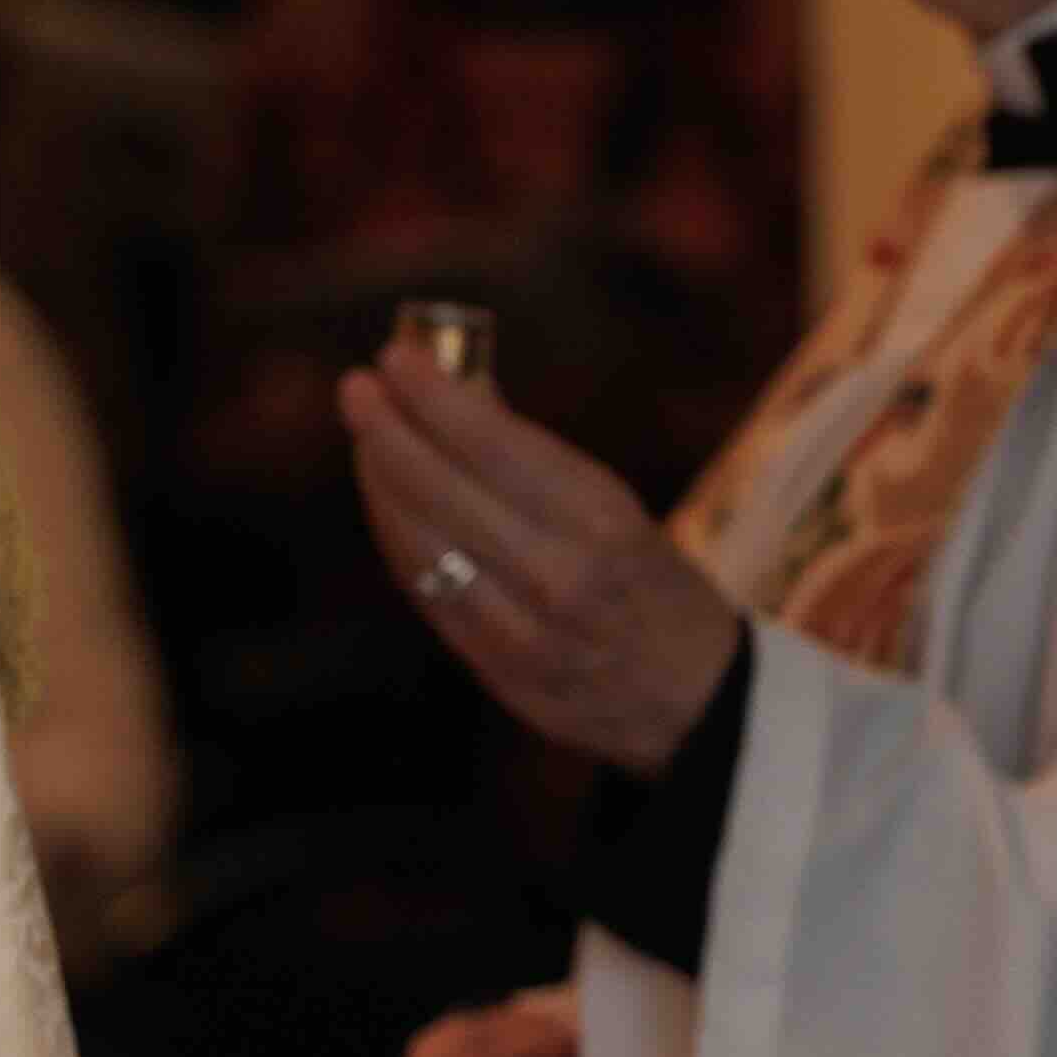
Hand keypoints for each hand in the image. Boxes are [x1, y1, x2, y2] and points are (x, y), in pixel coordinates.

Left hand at [340, 350, 745, 772]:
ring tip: (367, 436)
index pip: (491, 444)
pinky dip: (398, 538)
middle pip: (440, 492)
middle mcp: (558, 576)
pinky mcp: (497, 674)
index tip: (395, 356)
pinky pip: (426, 593)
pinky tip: (386, 499)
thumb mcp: (614, 505)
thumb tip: (458, 386)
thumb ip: (530, 456)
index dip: (431, 396)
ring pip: (419, 545)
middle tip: (357, 387)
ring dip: (380, 482)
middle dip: (387, 431)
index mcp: (600, 521)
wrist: (698, 700)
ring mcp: (522, 633)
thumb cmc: (651, 581)